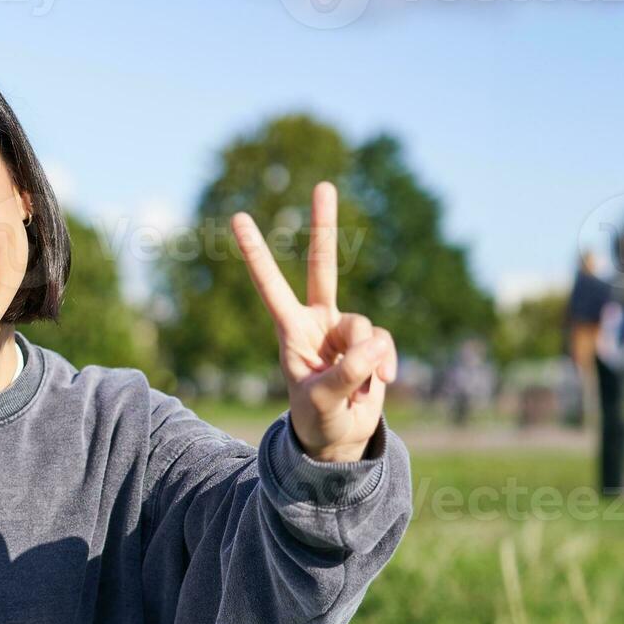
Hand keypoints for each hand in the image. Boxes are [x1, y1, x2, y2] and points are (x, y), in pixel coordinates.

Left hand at [231, 181, 396, 462]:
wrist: (340, 439)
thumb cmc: (317, 419)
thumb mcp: (322, 402)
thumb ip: (346, 375)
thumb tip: (374, 347)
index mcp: (291, 330)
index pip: (271, 286)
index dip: (257, 252)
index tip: (237, 217)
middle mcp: (319, 321)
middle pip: (324, 266)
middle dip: (325, 225)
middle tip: (323, 185)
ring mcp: (347, 330)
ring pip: (365, 326)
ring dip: (367, 360)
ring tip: (360, 388)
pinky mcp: (372, 344)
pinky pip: (385, 344)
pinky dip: (386, 366)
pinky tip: (380, 387)